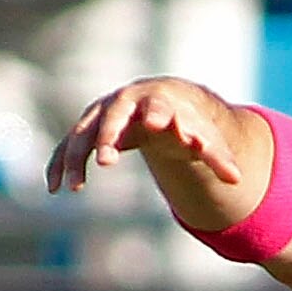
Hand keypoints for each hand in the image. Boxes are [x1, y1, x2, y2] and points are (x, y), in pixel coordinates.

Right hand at [46, 77, 251, 213]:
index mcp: (157, 102)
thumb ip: (217, 157)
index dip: (154, 116)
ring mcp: (102, 116)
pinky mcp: (88, 131)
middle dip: (108, 136)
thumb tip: (236, 179)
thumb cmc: (184, 123)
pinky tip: (54, 188)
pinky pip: (69, 147)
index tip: (155, 126)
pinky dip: (60, 164)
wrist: (159, 103)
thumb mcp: (204, 139)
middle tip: (107, 160)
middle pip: (113, 116)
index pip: (155, 107)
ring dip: (76, 158)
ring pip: (83, 133)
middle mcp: (124, 104)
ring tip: (75, 187)